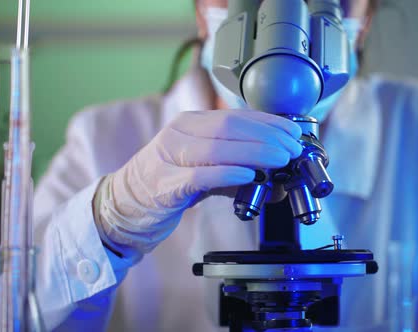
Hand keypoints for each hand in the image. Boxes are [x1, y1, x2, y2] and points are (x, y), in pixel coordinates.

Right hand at [95, 109, 302, 253]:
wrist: (123, 206)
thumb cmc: (165, 184)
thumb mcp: (202, 167)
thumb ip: (233, 166)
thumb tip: (272, 173)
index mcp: (190, 124)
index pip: (236, 116)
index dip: (269, 123)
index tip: (293, 133)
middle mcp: (179, 133)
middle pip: (230, 127)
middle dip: (268, 136)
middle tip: (292, 149)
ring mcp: (168, 156)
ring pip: (218, 147)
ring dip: (256, 152)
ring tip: (280, 159)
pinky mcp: (164, 184)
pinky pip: (200, 175)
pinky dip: (228, 173)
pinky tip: (249, 174)